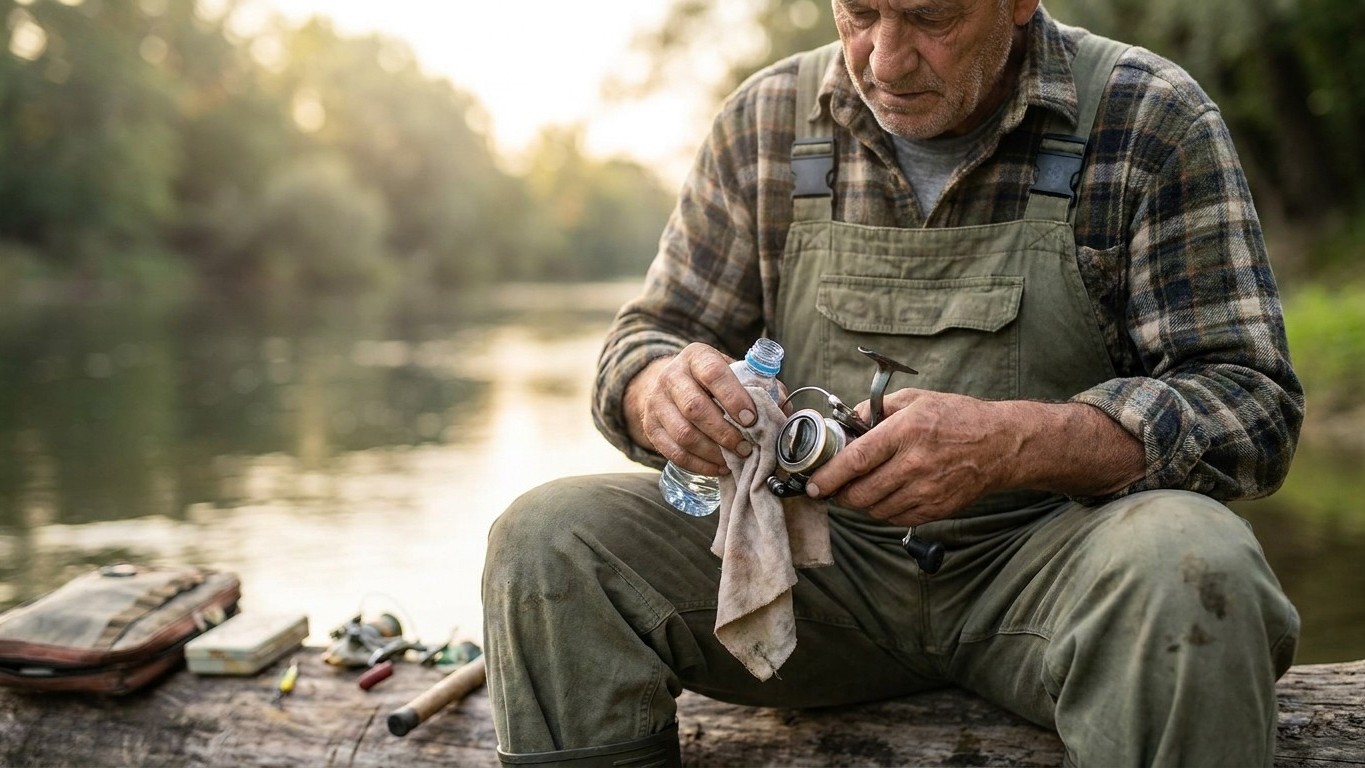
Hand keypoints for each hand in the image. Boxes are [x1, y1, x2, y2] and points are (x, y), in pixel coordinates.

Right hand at [624, 343, 766, 475]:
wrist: (673, 385)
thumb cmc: (714, 382)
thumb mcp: (735, 373)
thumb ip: (761, 386)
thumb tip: (782, 408)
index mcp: (696, 356)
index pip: (713, 374)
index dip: (733, 398)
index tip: (751, 419)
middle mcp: (671, 375)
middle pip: (694, 407)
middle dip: (724, 432)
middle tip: (745, 447)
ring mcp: (656, 402)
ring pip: (683, 434)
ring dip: (712, 452)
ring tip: (734, 459)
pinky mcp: (650, 427)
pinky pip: (673, 452)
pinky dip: (699, 465)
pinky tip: (718, 467)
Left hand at [803, 389, 1014, 527]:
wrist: (1001, 445)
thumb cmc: (957, 417)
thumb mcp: (916, 399)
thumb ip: (876, 409)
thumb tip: (847, 423)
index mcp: (906, 431)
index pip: (857, 460)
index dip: (830, 475)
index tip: (814, 484)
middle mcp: (915, 464)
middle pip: (861, 493)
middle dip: (839, 494)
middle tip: (832, 488)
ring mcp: (927, 490)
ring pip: (875, 510)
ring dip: (860, 504)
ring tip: (859, 489)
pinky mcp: (936, 509)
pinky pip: (896, 518)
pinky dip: (883, 511)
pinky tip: (885, 495)